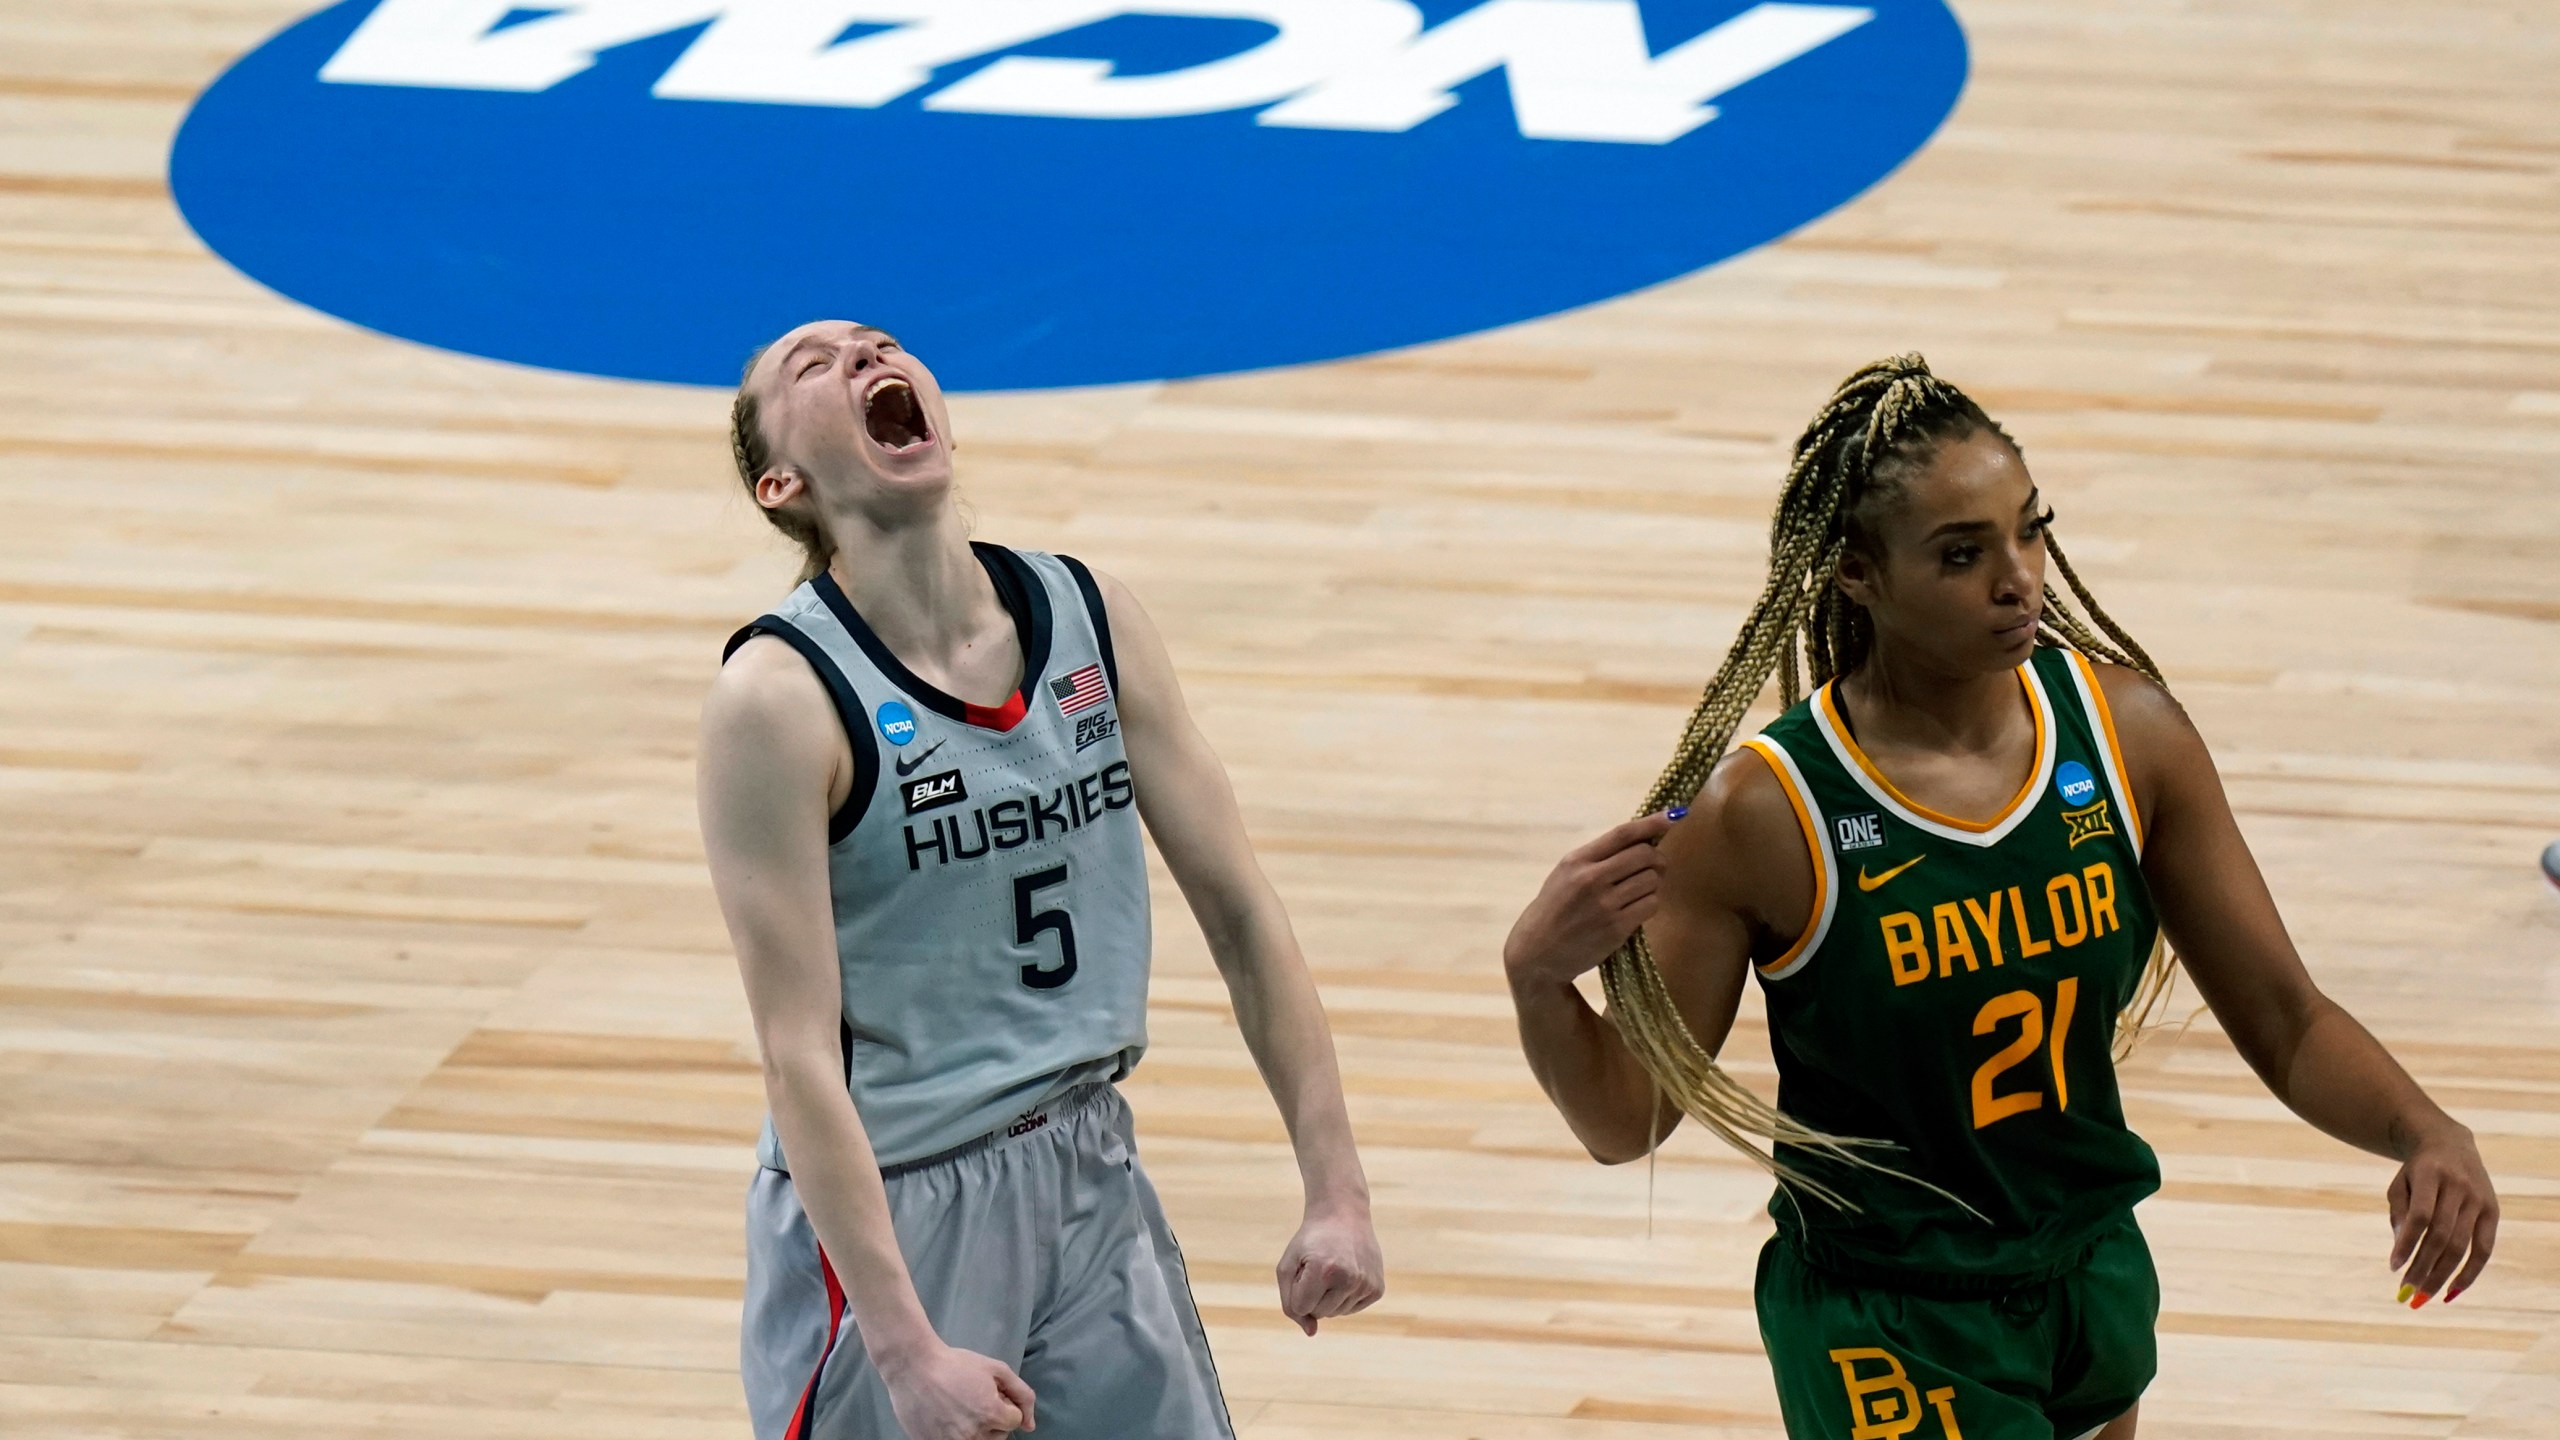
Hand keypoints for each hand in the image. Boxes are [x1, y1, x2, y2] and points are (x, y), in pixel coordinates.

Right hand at [880, 1341, 1036, 1438]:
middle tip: (975, 1399)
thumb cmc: (955, 1364)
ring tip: (962, 1408)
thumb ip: (1021, 1394)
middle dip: (993, 1419)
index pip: (1014, 1421)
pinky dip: (955, 1434)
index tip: (989, 1392)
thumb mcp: (995, 1369)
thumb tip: (1031, 1425)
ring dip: (977, 1429)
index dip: (1005, 1403)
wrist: (913, 1367)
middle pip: (998, 1435)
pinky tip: (946, 1416)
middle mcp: (974, 1435)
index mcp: (992, 1415)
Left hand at [1276, 1203, 1384, 1335]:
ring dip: (1328, 1296)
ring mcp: (1366, 1284)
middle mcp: (1349, 1279)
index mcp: (1323, 1270)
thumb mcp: (1288, 1266)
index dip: (1297, 1290)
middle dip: (1313, 1294)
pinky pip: (1351, 1309)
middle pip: (1318, 1313)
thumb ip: (1290, 1303)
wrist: (1344, 1215)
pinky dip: (1344, 1296)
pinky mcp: (1378, 1289)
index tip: (1303, 1267)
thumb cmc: (1310, 1242)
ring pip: (1335, 1313)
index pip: (1300, 1308)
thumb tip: (1311, 1333)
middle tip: (1319, 1265)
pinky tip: (1347, 1273)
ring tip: (1333, 1267)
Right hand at [1502, 812, 1679, 989]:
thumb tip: (1641, 840)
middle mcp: (1591, 879)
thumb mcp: (1566, 874)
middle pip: (1644, 855)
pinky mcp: (1616, 928)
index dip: (1651, 823)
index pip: (1622, 834)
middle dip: (1657, 859)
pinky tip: (1635, 909)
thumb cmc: (1554, 909)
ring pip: (1652, 880)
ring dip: (1652, 884)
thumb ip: (1598, 857)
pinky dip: (1649, 904)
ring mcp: (1605, 905)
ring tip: (1637, 892)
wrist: (1538, 951)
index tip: (1673, 816)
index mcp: (1577, 861)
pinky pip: (1650, 905)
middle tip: (1656, 866)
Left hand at [2388, 1121, 2496, 1306]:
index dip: (2407, 1244)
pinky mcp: (2493, 1212)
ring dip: (2442, 1275)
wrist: (2449, 1143)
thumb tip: (2401, 1250)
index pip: (2420, 1216)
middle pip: (2441, 1236)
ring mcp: (2479, 1200)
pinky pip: (2484, 1249)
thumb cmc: (2417, 1170)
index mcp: (2430, 1174)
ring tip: (2423, 1297)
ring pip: (2462, 1246)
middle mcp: (2458, 1187)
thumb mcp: (2400, 1182)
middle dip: (2423, 1268)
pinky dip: (2470, 1273)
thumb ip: (2399, 1213)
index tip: (2393, 1267)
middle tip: (2407, 1293)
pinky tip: (2452, 1291)